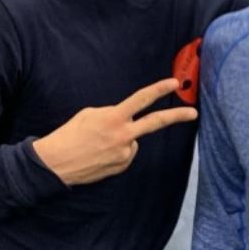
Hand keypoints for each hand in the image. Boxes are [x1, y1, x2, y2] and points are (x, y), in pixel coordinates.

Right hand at [32, 78, 195, 185]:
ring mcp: (124, 153)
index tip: (174, 83)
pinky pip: (126, 154)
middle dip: (177, 116)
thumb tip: (126, 121)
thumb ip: (113, 114)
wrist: (55, 164)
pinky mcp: (121, 166)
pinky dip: (117, 152)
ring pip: (133, 140)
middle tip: (193, 113)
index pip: (141, 99)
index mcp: (114, 117)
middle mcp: (123, 135)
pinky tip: (100, 154)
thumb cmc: (69, 134)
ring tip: (98, 144)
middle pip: (155, 122)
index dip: (159, 89)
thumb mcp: (90, 114)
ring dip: (122, 139)